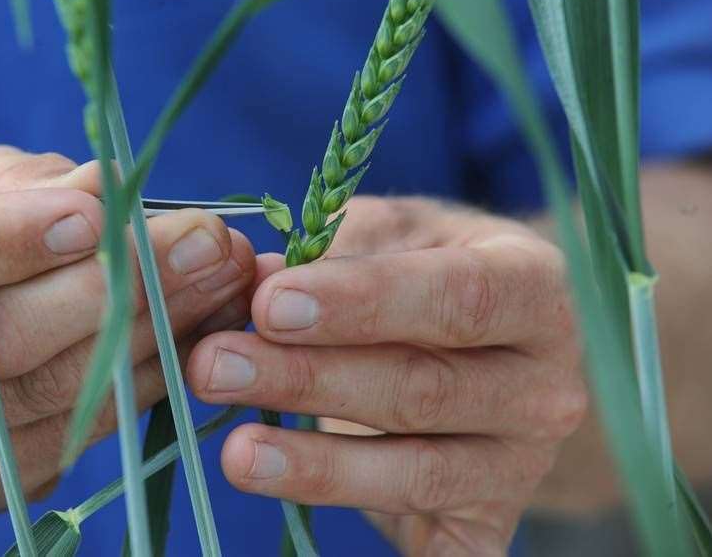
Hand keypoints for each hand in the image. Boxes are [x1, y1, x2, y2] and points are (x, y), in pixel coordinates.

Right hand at [0, 146, 254, 547]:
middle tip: (207, 240)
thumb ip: (19, 192)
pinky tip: (198, 330)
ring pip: (62, 390)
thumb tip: (112, 185)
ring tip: (226, 276)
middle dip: (122, 284)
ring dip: (158, 329)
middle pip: (7, 342)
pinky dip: (151, 375)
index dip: (8, 243)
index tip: (95, 212)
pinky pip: (86, 427)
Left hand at [186, 196, 585, 555]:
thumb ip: (337, 249)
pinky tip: (304, 517)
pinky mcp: (490, 520)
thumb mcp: (403, 233)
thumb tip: (255, 283)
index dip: (361, 302)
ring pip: (416, 471)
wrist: (502, 348)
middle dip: (310, 380)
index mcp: (534, 288)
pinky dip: (378, 545)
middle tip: (215, 366)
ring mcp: (521, 462)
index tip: (269, 303)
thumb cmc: (436, 271)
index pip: (455, 296)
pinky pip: (439, 552)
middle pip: (423, 389)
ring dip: (318, 464)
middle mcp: (543, 383)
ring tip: (236, 452)